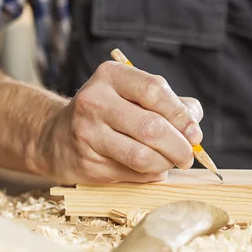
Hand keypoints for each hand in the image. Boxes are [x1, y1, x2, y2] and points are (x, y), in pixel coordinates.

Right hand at [30, 61, 202, 184]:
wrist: (56, 137)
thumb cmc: (108, 115)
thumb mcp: (133, 96)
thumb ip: (169, 104)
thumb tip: (195, 124)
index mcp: (111, 76)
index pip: (154, 90)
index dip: (181, 114)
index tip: (195, 133)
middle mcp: (95, 101)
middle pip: (151, 127)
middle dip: (179, 146)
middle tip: (188, 156)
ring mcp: (87, 134)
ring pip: (142, 156)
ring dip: (165, 164)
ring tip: (170, 163)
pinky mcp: (87, 163)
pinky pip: (132, 174)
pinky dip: (149, 175)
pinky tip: (149, 169)